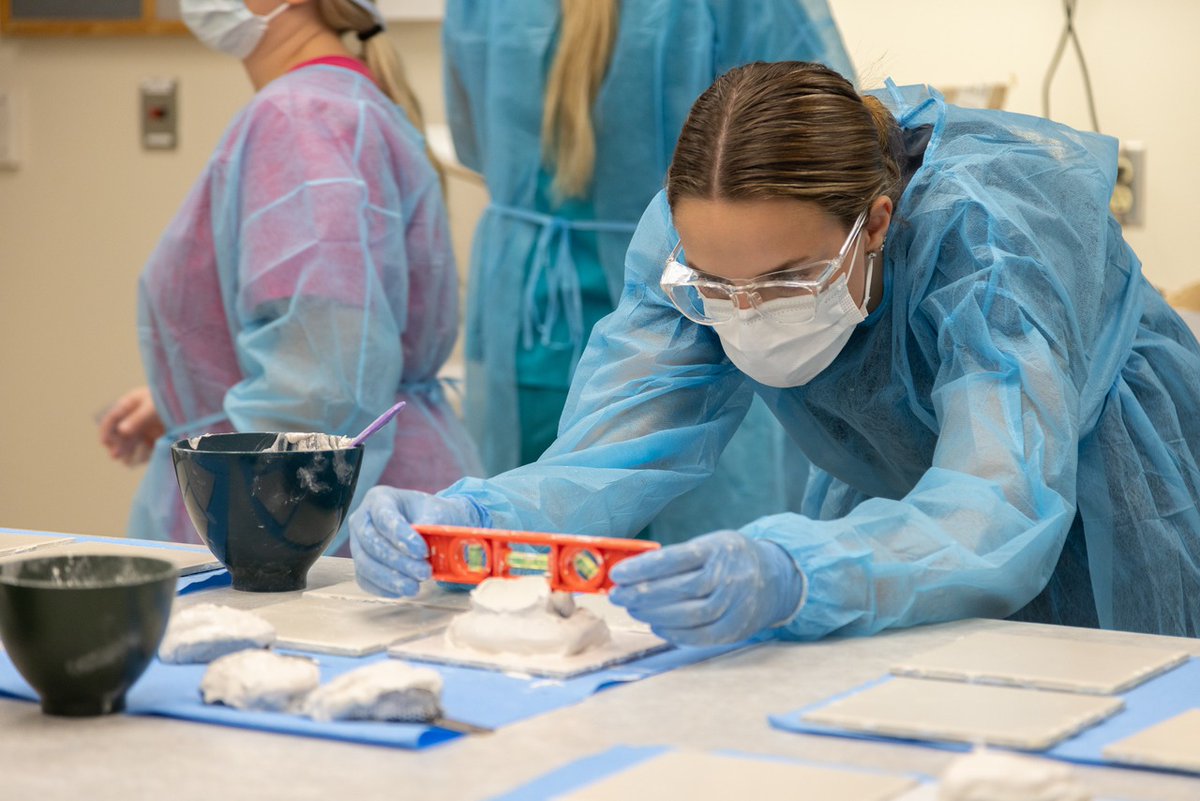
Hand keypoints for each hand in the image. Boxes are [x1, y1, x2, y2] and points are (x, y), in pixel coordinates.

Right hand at [97, 386, 164, 465]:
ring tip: (125, 460)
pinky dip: (140, 456)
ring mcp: (146, 428)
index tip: (104, 442)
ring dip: (126, 451)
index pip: (114, 416)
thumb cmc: (171, 400)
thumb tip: (122, 431)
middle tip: (115, 455)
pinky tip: (136, 461)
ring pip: (131, 442)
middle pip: (121, 432)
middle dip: (117, 444)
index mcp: (132, 403)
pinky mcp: (156, 438)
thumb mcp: (153, 406)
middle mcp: (136, 416)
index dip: (107, 429)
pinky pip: (144, 450)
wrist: (193, 405)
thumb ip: (138, 418)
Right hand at [350, 487, 484, 596]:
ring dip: (390, 578)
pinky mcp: (360, 563)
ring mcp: (357, 542)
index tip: (422, 552)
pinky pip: (365, 578)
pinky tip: (401, 591)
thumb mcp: (435, 513)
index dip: (401, 536)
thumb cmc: (432, 515)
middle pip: (371, 542)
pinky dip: (382, 588)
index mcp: (379, 498)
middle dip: (398, 561)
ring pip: (365, 563)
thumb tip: (429, 547)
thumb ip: (430, 528)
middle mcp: (362, 518)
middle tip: (424, 573)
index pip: (384, 517)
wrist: (430, 523)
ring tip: (415, 587)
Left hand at [608, 530, 804, 645]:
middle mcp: (729, 576)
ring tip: (633, 609)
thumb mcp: (708, 545)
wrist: (775, 578)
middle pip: (681, 589)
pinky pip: (701, 636)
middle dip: (643, 594)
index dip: (644, 568)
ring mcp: (735, 604)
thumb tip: (631, 571)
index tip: (618, 574)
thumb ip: (675, 557)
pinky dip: (674, 633)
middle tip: (617, 596)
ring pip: (690, 615)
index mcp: (718, 549)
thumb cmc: (728, 559)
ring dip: (655, 614)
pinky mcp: (736, 628)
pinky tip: (655, 625)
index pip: (676, 558)